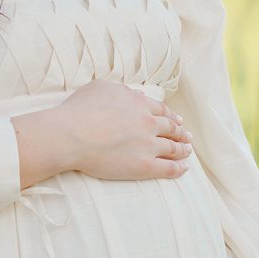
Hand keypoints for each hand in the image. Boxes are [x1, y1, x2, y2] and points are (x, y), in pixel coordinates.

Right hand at [58, 81, 192, 180]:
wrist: (71, 135)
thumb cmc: (79, 110)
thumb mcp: (100, 88)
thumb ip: (122, 90)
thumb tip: (138, 94)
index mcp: (139, 104)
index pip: (161, 111)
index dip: (171, 116)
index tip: (177, 121)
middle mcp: (148, 123)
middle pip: (171, 128)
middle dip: (181, 133)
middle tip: (187, 137)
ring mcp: (148, 145)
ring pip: (173, 148)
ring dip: (182, 150)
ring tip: (187, 152)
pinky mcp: (144, 165)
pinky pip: (168, 168)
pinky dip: (178, 168)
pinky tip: (183, 169)